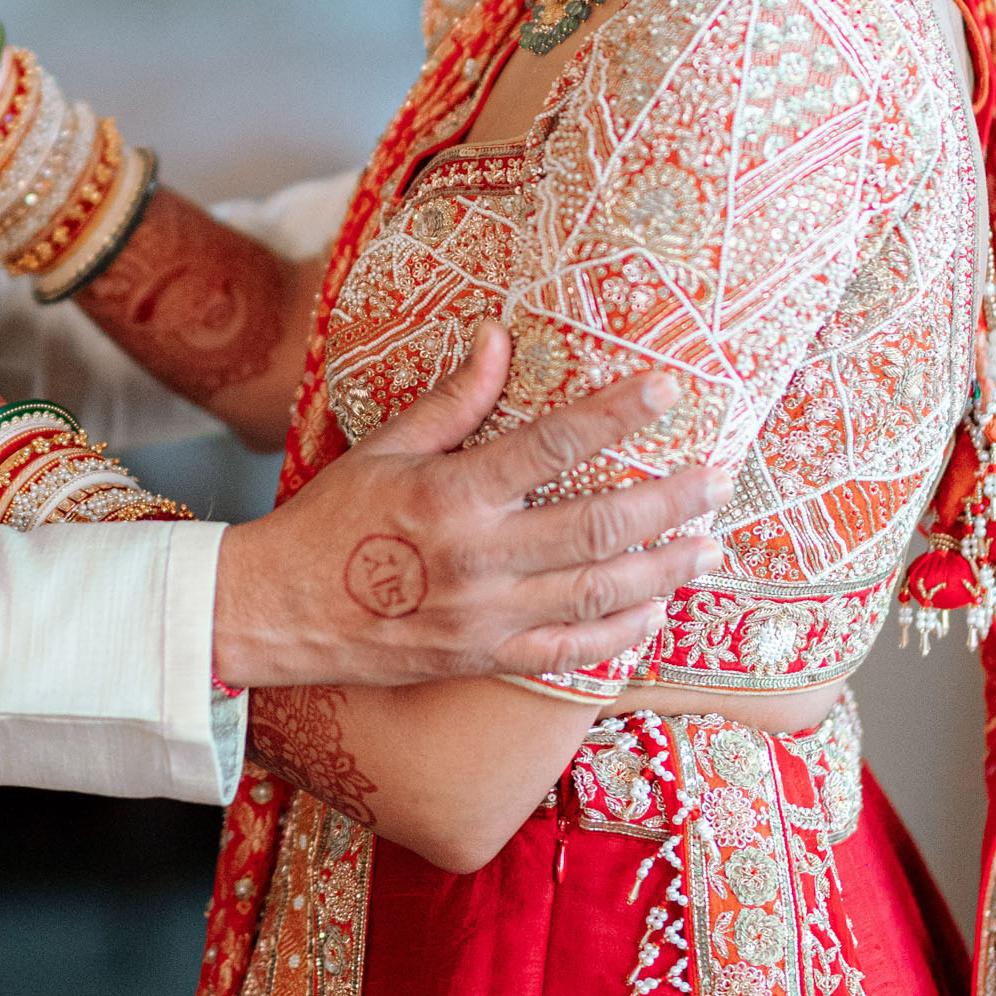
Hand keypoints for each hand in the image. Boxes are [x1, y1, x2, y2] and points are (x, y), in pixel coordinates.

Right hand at [212, 321, 724, 689]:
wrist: (277, 613)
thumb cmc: (328, 522)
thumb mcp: (383, 450)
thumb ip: (452, 401)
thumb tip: (497, 337)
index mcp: (452, 494)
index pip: (553, 445)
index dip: (618, 414)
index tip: (669, 390)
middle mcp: (479, 558)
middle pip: (600, 525)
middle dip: (672, 501)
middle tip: (718, 478)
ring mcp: (487, 617)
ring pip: (601, 593)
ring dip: (666, 568)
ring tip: (711, 546)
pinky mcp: (485, 659)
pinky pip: (571, 653)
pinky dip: (622, 634)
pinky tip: (655, 611)